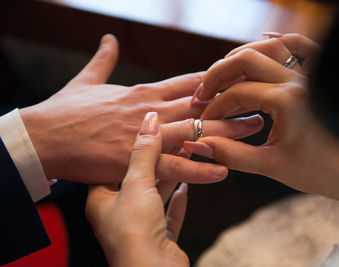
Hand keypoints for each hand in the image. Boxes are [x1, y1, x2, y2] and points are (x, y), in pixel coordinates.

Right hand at [19, 34, 263, 183]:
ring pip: (195, 129)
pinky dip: (199, 167)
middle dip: (233, 102)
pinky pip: (174, 165)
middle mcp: (150, 108)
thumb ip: (103, 59)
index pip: (190, 80)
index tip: (240, 76)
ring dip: (227, 130)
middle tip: (261, 101)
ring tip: (254, 130)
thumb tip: (107, 38)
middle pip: (201, 103)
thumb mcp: (87, 80)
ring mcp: (144, 133)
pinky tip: (223, 169)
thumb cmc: (65, 111)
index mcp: (143, 91)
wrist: (43, 137)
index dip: (218, 78)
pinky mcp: (134, 159)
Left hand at [86, 112, 188, 266]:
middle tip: (170, 140)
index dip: (124, 148)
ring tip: (185, 154)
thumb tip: (150, 120)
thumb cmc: (133, 231)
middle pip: (137, 180)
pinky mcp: (159, 239)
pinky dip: (177, 202)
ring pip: (155, 196)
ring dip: (170, 177)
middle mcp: (118, 214)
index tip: (140, 132)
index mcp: (100, 201)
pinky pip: (168, 216)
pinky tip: (186, 189)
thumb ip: (144, 151)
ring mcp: (139, 228)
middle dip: (155, 160)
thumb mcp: (137, 183)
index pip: (109, 166)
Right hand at [189, 34, 338, 208]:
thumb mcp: (274, 167)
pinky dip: (277, 41)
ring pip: (269, 46)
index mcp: (287, 101)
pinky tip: (262, 42)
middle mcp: (299, 80)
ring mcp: (311, 74)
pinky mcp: (319, 76)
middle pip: (245, 59)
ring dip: (241, 57)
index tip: (204, 123)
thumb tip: (198, 144)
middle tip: (202, 93)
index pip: (237, 94)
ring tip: (224, 75)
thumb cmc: (325, 172)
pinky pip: (299, 45)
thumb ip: (232, 155)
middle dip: (217, 75)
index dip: (214, 108)